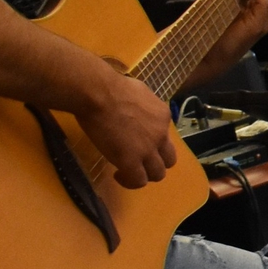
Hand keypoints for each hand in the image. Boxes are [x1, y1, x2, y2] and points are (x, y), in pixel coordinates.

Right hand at [76, 71, 176, 187]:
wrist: (99, 93)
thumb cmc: (111, 87)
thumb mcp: (138, 92)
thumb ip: (142, 105)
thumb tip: (135, 106)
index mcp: (163, 116)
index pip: (165, 136)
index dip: (152, 143)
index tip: (135, 142)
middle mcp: (161, 134)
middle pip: (169, 159)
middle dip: (155, 163)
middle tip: (137, 162)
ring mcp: (148, 149)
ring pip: (158, 174)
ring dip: (144, 175)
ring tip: (128, 171)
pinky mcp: (131, 161)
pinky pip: (138, 181)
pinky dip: (130, 182)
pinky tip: (117, 175)